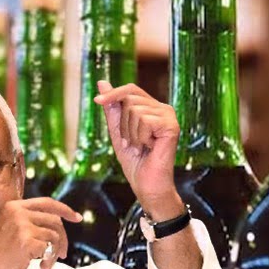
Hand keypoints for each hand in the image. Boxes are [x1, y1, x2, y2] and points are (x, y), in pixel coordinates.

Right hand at [0, 197, 82, 268]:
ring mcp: (21, 225)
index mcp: (13, 207)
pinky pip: (50, 249)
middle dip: (63, 238)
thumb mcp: (9, 231)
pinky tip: (41, 267)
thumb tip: (57, 224)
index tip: (77, 218)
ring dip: (56, 252)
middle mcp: (17, 212)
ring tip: (46, 264)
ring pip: (55, 235)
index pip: (47, 202)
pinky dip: (50, 260)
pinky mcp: (25, 241)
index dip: (65, 209)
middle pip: (55, 220)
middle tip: (63, 254)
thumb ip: (27, 223)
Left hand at [94, 81, 182, 218]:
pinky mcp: (172, 125)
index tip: (97, 101)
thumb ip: (112, 109)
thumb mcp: (118, 132)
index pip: (130, 90)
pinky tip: (150, 148)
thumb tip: (102, 82)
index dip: (113, 94)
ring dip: (131, 134)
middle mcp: (163, 108)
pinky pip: (144, 120)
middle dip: (123, 124)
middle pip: (129, 99)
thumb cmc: (135, 162)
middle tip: (133, 143)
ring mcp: (169, 116)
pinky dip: (140, 138)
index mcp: (152, 108)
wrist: (148, 186)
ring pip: (134, 110)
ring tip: (141, 147)